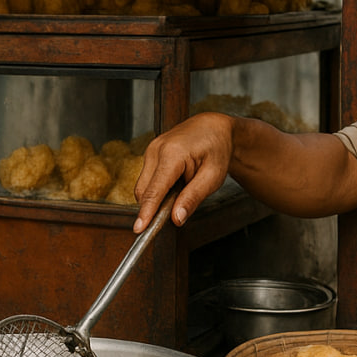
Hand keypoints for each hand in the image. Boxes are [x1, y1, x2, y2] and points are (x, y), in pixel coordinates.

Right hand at [133, 113, 235, 232]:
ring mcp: (150, 150)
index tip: (139, 229)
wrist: (214, 127)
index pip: (155, 190)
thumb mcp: (213, 177)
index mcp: (172, 154)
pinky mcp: (150, 154)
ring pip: (144, 187)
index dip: (146, 212)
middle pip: (144, 191)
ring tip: (185, 187)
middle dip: (155, 207)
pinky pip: (148, 179)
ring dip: (158, 197)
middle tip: (179, 210)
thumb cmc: (217, 149)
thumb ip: (193, 198)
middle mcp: (156, 150)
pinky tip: (177, 183)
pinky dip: (159, 188)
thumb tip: (176, 219)